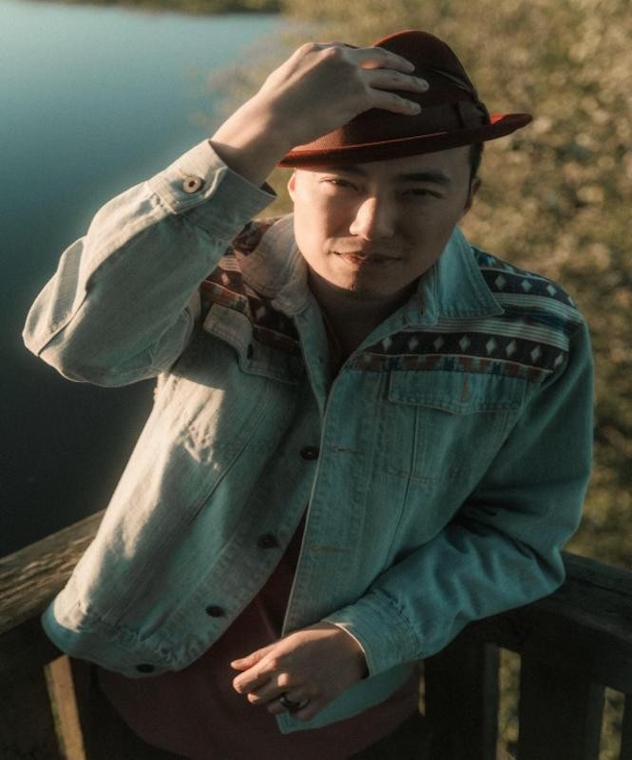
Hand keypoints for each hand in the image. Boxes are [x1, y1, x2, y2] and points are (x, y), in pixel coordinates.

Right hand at [210, 42, 428, 185]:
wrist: (274, 117)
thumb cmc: (270, 109)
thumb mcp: (280, 83)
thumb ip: (295, 80)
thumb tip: (293, 92)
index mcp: (315, 48)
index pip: (346, 51)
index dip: (361, 61)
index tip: (371, 69)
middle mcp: (336, 55)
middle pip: (373, 55)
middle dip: (394, 61)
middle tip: (408, 67)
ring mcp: (350, 74)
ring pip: (388, 74)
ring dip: (408, 80)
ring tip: (422, 86)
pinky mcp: (358, 95)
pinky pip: (388, 98)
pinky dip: (403, 103)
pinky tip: (414, 109)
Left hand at [230, 622, 367, 720]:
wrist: (352, 641)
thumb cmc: (317, 635)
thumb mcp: (286, 639)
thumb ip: (259, 655)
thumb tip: (235, 665)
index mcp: (275, 661)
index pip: (242, 684)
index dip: (242, 683)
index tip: (248, 679)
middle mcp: (286, 679)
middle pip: (256, 699)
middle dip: (258, 691)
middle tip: (269, 681)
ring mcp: (303, 692)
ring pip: (275, 709)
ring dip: (276, 700)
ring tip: (287, 687)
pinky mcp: (320, 701)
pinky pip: (299, 716)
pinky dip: (296, 710)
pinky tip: (300, 698)